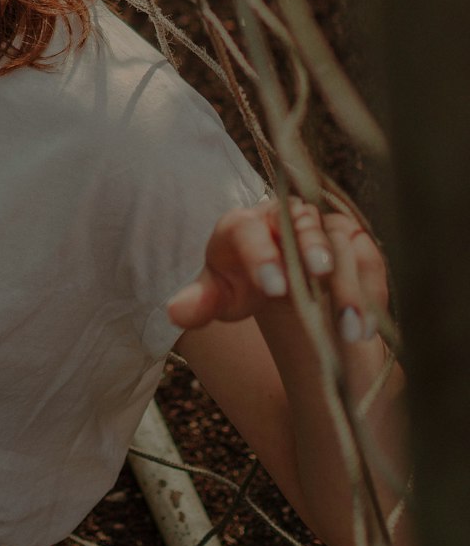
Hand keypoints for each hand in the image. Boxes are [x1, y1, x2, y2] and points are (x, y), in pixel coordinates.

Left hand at [167, 198, 388, 343]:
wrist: (275, 274)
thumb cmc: (241, 282)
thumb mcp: (218, 294)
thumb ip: (199, 302)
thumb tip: (175, 312)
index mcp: (244, 225)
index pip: (249, 230)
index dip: (261, 254)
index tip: (272, 287)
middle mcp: (285, 216)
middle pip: (301, 225)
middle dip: (312, 249)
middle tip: (319, 275)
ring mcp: (323, 225)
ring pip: (340, 244)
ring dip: (347, 285)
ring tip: (350, 328)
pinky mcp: (355, 241)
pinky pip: (368, 260)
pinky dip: (370, 293)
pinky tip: (368, 329)